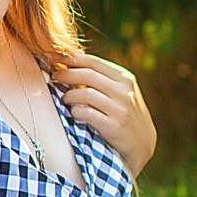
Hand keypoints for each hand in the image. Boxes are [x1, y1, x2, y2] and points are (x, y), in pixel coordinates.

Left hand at [54, 51, 156, 175]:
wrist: (141, 144)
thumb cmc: (124, 113)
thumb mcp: (119, 90)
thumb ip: (99, 73)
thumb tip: (75, 53)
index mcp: (124, 78)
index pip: (93, 62)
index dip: (71, 59)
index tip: (55, 58)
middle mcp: (124, 91)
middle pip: (88, 75)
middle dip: (66, 74)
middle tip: (54, 77)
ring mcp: (120, 108)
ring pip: (86, 94)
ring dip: (69, 95)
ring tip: (64, 98)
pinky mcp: (114, 126)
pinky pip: (88, 114)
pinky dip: (76, 111)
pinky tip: (74, 112)